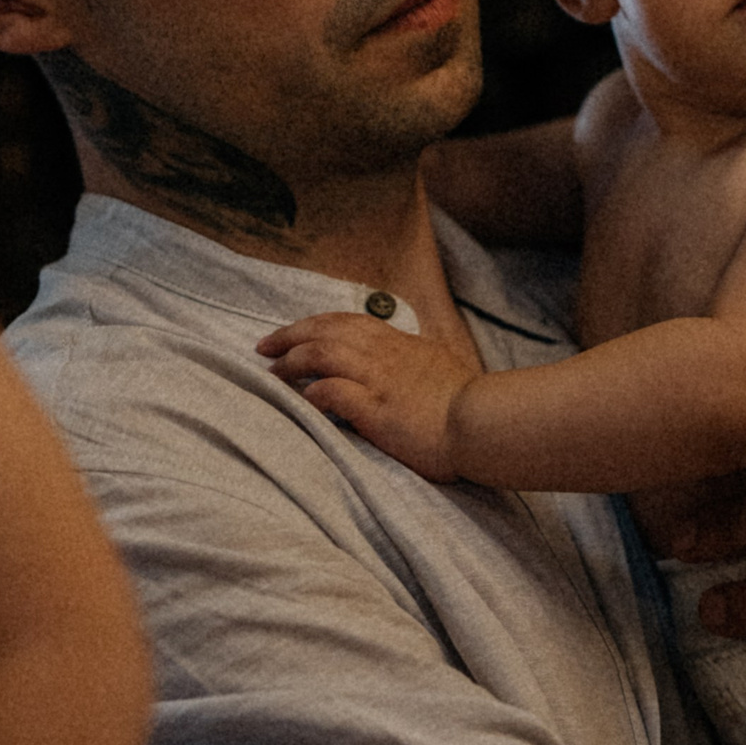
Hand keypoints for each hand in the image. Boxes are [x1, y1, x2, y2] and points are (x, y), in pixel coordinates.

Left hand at [258, 310, 473, 477]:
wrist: (482, 422)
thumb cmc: (466, 400)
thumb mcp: (441, 362)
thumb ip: (417, 356)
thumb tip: (408, 355)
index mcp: (397, 342)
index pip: (345, 322)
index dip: (313, 325)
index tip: (289, 334)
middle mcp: (382, 354)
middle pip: (324, 332)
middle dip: (289, 337)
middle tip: (263, 348)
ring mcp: (377, 379)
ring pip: (320, 355)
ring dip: (291, 364)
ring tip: (271, 376)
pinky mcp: (375, 408)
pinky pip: (330, 393)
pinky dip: (309, 395)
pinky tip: (298, 403)